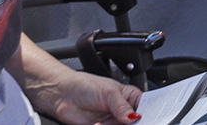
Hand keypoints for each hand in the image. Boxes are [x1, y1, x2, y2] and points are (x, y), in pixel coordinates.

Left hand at [25, 68, 139, 123]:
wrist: (61, 95)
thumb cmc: (85, 85)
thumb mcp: (109, 92)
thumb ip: (122, 106)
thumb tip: (134, 117)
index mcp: (130, 97)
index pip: (144, 108)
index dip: (145, 114)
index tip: (139, 118)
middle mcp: (121, 111)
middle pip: (133, 123)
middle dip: (129, 124)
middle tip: (120, 121)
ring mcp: (110, 121)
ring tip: (102, 122)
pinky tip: (97, 124)